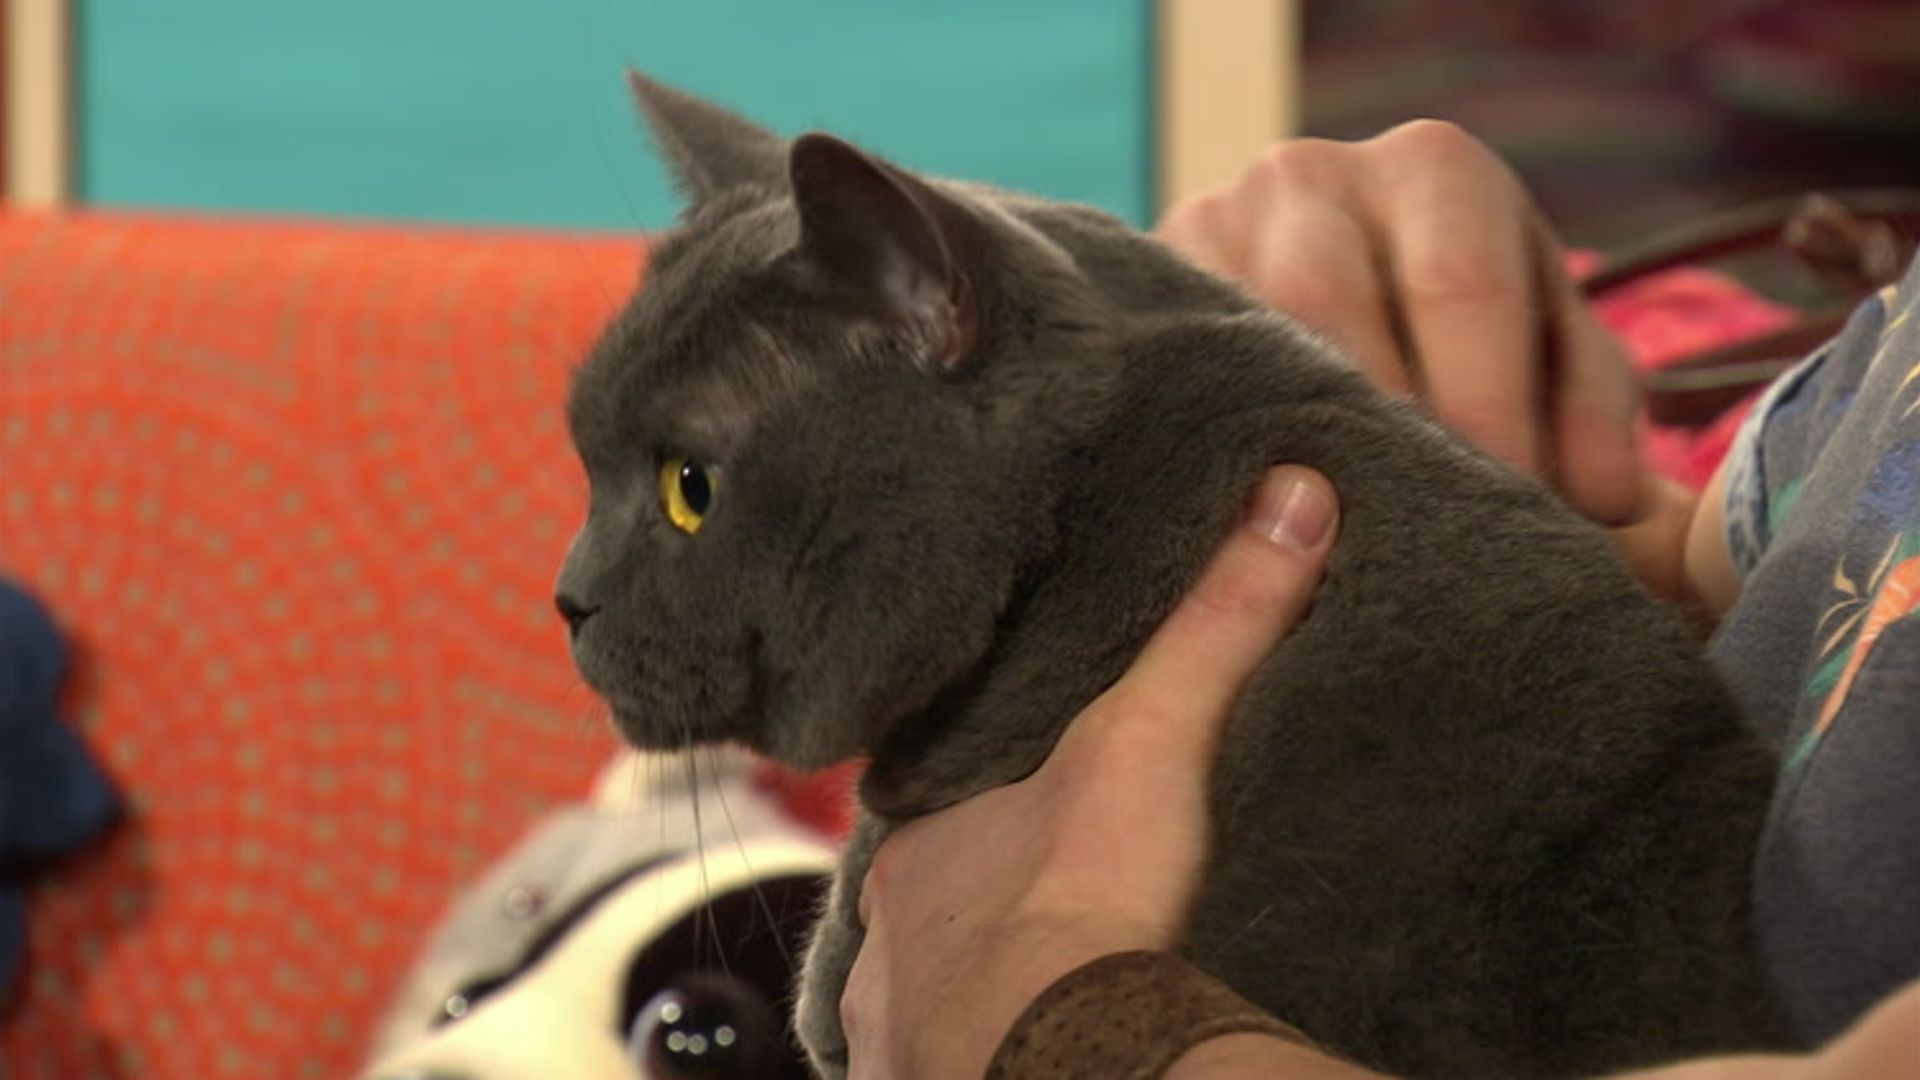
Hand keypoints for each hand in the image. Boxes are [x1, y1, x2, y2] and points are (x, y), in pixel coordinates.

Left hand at [841, 465, 1340, 1079]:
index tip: (1025, 827)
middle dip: (974, 916)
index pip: (936, 819)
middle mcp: (884, 944)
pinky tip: (1020, 1058)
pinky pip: (937, 1073)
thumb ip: (1217, 624)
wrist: (1056, 1052)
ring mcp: (895, 1033)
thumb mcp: (1153, 734)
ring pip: (920, 1002)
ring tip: (1038, 999)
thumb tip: (1290, 493)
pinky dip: (972, 1063)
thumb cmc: (1083, 895)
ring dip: (970, 998)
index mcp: (917, 855)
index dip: (978, 821)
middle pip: (926, 916)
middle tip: (1043, 919)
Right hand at [1158, 121, 1642, 526]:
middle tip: (1418, 547)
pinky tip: (1261, 521)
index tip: (1509, 515)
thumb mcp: (1545, 351)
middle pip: (1336, 308)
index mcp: (1436, 169)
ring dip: (1296, 453)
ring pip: (1247, 347)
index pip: (1463, 285)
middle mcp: (1310, 174)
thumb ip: (1589, 415)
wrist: (1327, 298)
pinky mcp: (1148, 287)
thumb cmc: (1469, 337)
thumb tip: (1599, 501)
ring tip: (1338, 543)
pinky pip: (1180, 376)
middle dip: (1386, 439)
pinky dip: (1227, 453)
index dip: (1490, 411)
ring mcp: (1211, 222)